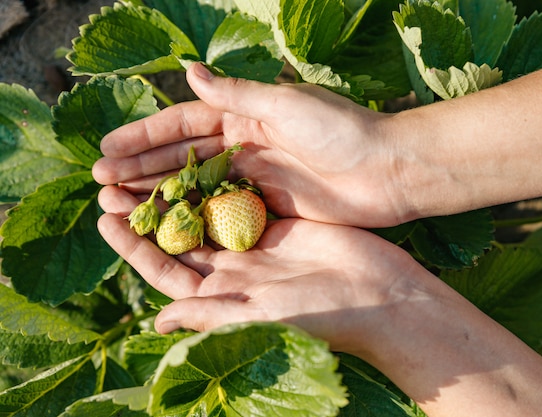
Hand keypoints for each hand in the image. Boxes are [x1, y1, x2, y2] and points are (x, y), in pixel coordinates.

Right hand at [92, 63, 412, 227]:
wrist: (390, 171)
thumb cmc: (343, 131)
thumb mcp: (286, 105)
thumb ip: (237, 95)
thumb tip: (189, 72)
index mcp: (248, 114)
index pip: (185, 124)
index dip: (145, 136)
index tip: (107, 149)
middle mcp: (247, 145)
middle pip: (184, 158)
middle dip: (142, 168)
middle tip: (101, 182)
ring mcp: (258, 178)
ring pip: (198, 188)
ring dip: (161, 196)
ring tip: (120, 206)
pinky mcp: (272, 208)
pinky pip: (224, 214)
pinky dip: (196, 221)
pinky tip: (168, 231)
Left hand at [97, 185, 541, 416]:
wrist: (382, 295)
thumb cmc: (324, 312)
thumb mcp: (264, 315)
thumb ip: (212, 315)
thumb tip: (158, 322)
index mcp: (224, 295)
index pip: (165, 271)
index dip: (134, 246)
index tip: (106, 217)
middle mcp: (234, 270)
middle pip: (179, 237)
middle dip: (146, 211)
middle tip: (114, 181)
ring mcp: (257, 245)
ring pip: (204, 213)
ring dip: (177, 191)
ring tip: (148, 164)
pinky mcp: (280, 223)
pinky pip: (239, 198)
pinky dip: (219, 180)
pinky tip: (200, 157)